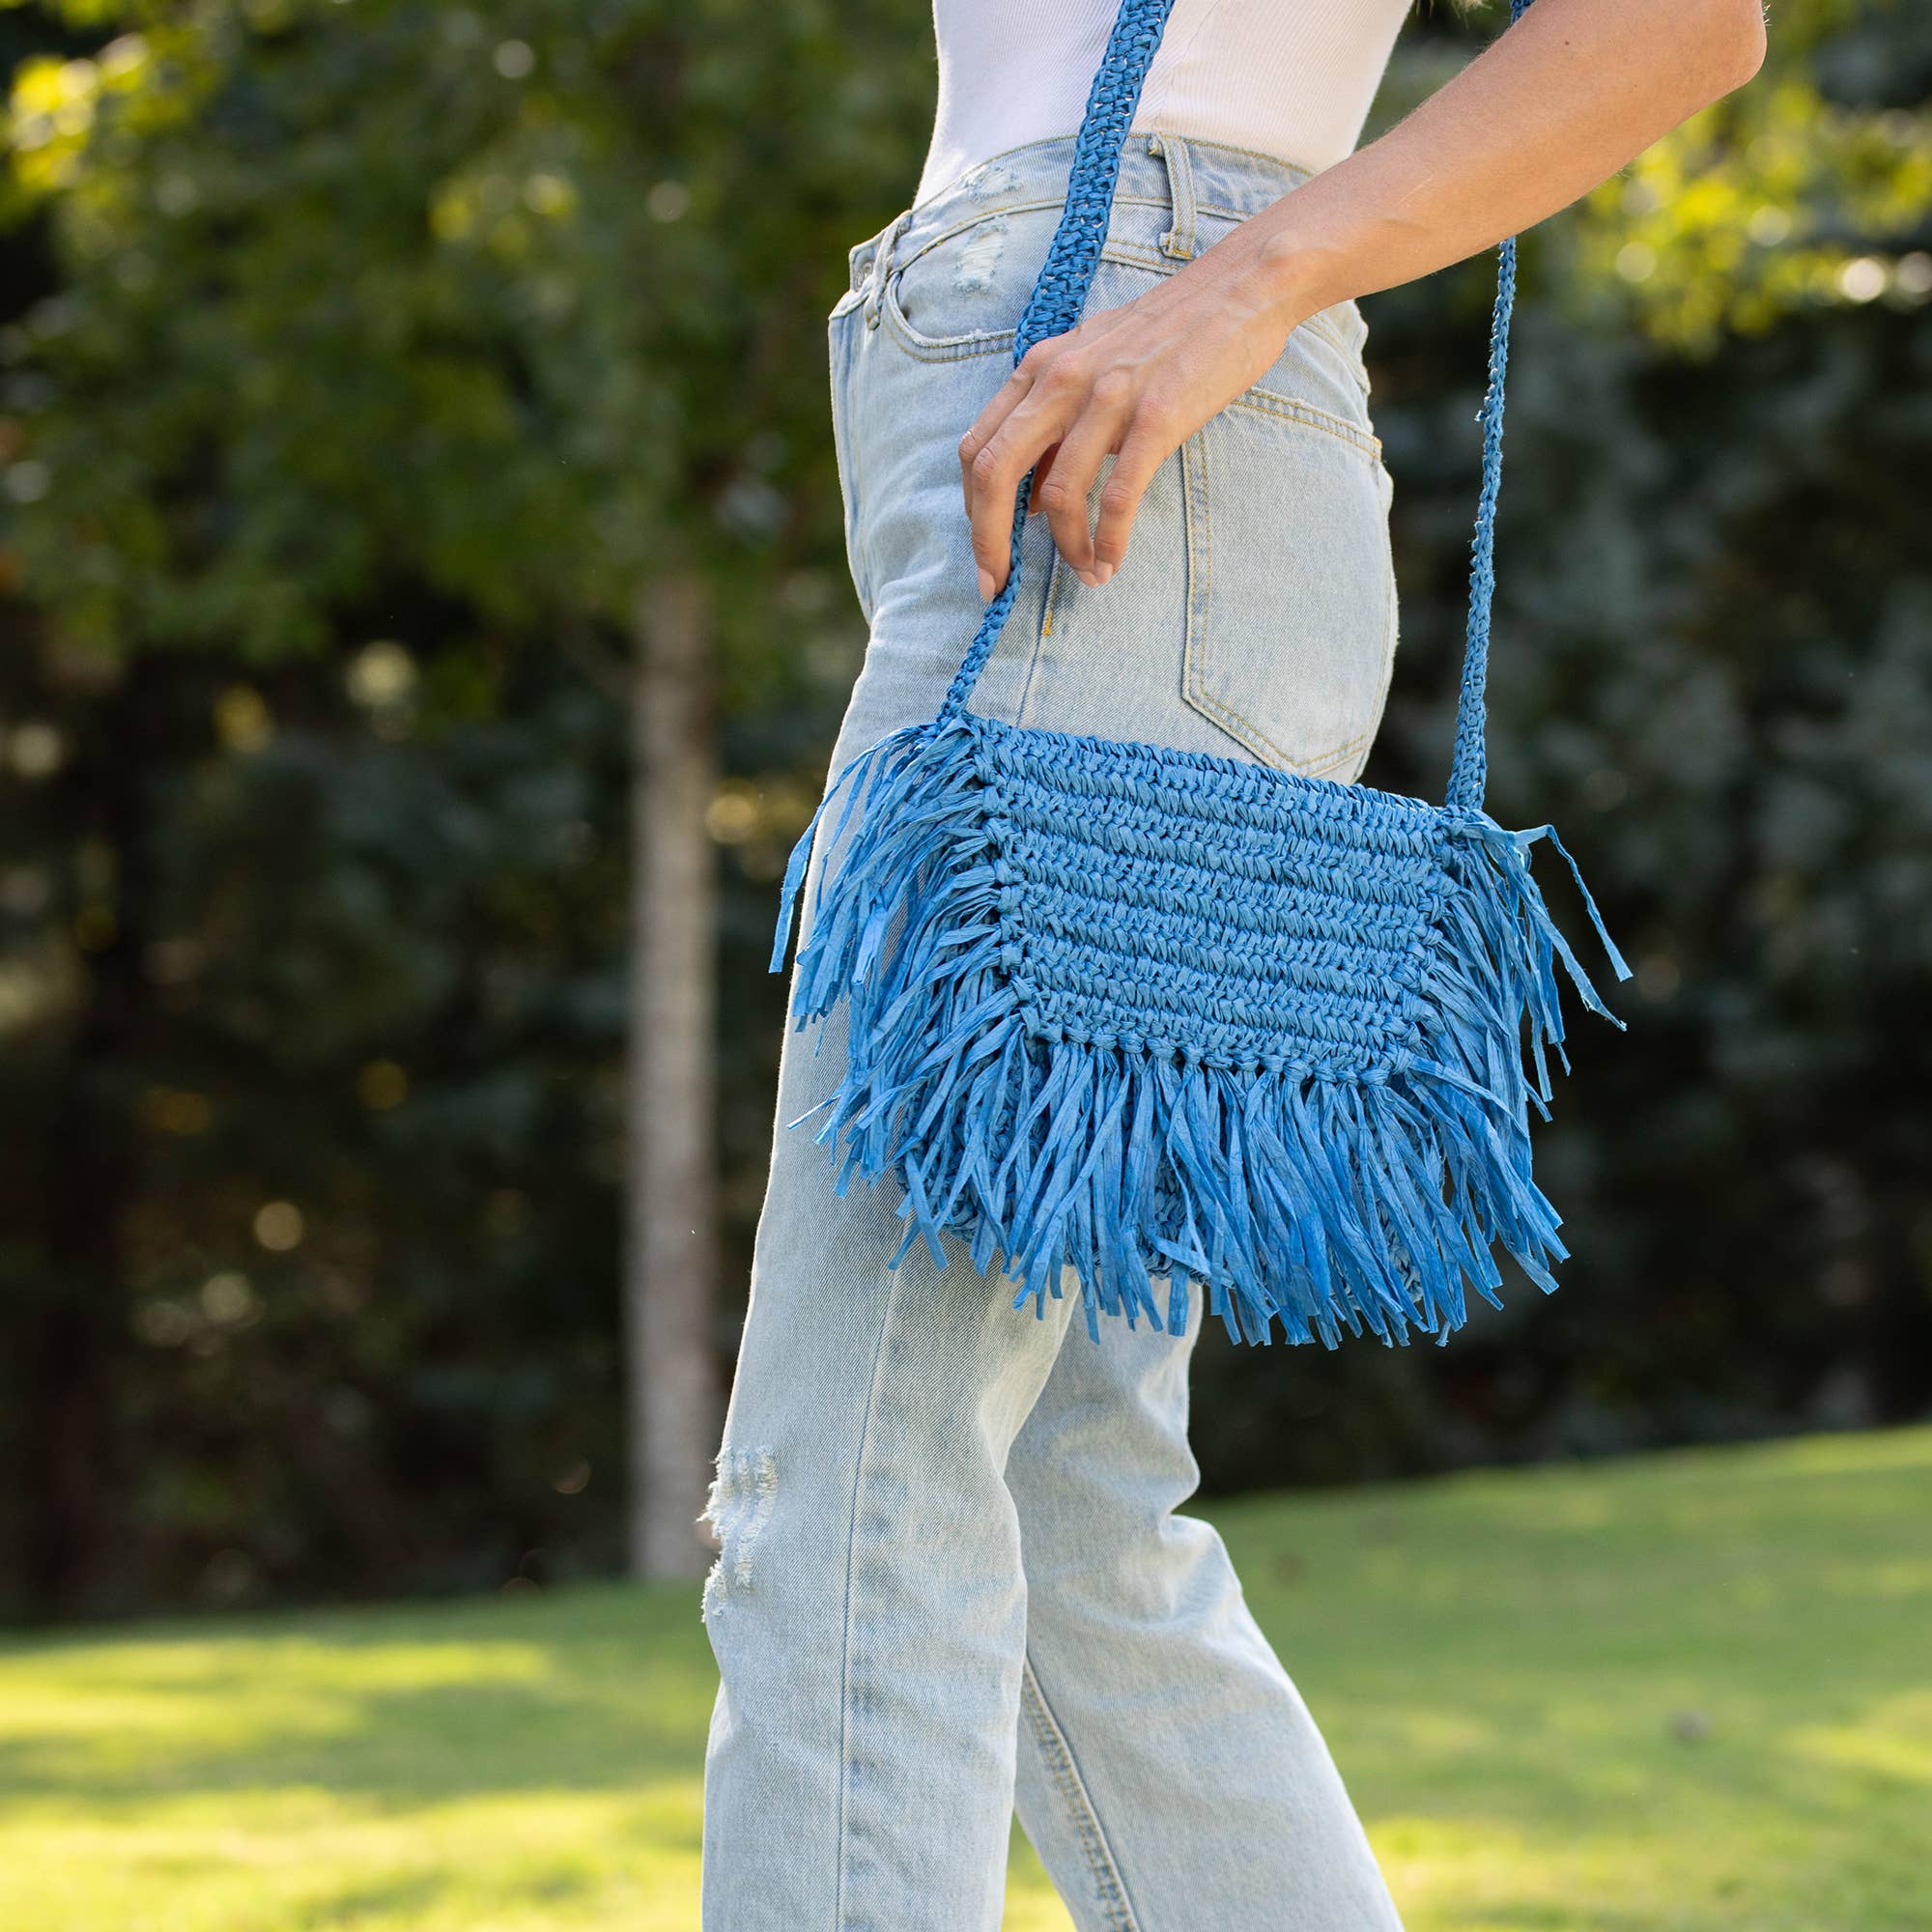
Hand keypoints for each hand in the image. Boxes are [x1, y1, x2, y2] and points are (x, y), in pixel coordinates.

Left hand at [955, 0, 1765, 603]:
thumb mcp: (1218, 333)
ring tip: (1064, 585)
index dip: (982, 469)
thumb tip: (1150, 443)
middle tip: (986, 583)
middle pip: (1000, 419)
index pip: (1009, 397)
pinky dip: (1108, 512)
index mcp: (1106, 323)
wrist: (1366, 209)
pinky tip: (1110, 563)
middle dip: (980, 508)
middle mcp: (1109, 328)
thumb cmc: (1295, 278)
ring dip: (1051, 527)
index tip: (982, 543)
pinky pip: (1128, 451)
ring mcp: (1149, 341)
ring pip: (1054, 446)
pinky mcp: (1197, 359)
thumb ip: (1175, 381)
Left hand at [958, 226, 1305, 600]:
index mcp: (1038, 369)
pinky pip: (1118, 495)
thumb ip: (1054, 420)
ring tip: (1084, 572)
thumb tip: (1030, 496)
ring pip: (1059, 494)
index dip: (971, 510)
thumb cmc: (1166, 333)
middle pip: (994, 472)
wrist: (1240, 288)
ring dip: (1066, 547)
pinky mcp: (1156, 417)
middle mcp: (1061, 380)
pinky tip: (1110, 562)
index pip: (976, 448)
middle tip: (997, 585)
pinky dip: (1109, 540)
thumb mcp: (1090, 363)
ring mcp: (1108, 397)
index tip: (986, 553)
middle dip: (987, 540)